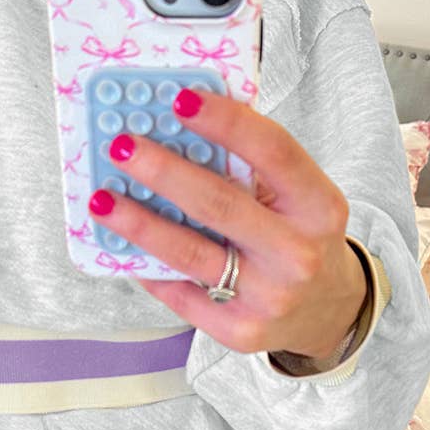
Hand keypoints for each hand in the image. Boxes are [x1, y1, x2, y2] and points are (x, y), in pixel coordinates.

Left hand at [89, 85, 368, 358]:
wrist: (328, 313)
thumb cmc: (300, 238)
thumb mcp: (299, 199)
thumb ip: (254, 168)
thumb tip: (179, 123)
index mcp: (318, 207)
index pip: (273, 153)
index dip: (226, 122)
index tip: (180, 98)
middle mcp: (298, 253)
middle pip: (219, 204)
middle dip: (163, 171)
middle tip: (121, 146)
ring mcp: (269, 297)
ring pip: (189, 254)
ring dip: (138, 223)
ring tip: (101, 199)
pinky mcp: (241, 331)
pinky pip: (180, 294)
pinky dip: (147, 267)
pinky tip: (120, 245)